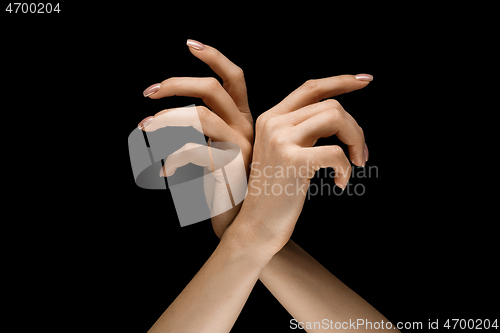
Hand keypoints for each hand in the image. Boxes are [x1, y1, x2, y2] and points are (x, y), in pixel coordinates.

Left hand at [138, 40, 252, 235]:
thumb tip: (170, 116)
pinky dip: (171, 158)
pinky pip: (193, 151)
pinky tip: (163, 170)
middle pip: (211, 89)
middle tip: (149, 92)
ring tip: (144, 128)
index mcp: (244, 119)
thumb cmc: (229, 185)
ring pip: (199, 116)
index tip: (189, 43)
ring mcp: (241, 145)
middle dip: (177, 83)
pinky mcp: (231, 166)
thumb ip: (207, 129)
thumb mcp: (221, 151)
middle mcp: (246, 127)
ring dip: (166, 119)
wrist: (245, 222)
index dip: (213, 56)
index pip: (234, 77)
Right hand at [229, 74, 371, 255]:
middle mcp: (273, 122)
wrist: (256, 225)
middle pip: (331, 105)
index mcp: (271, 117)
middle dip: (355, 129)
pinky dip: (346, 168)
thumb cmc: (277, 192)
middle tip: (361, 154)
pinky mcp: (291, 160)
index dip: (340, 81)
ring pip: (336, 118)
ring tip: (355, 163)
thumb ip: (304, 130)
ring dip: (356, 141)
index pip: (311, 87)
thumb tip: (340, 117)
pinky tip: (340, 182)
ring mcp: (280, 139)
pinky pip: (336, 152)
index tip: (364, 80)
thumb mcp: (285, 152)